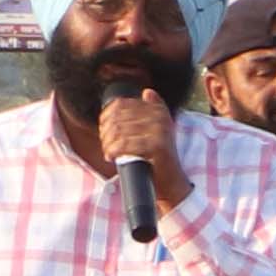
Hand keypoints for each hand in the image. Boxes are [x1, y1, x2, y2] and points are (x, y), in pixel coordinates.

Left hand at [89, 85, 187, 210]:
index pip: (120, 104)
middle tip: (106, 145)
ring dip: (107, 143)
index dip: (106, 116)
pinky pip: (125, 144)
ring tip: (109, 152)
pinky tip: (112, 157)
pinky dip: (114, 151)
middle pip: (117, 117)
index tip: (105, 130)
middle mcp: (161, 118)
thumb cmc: (157, 158)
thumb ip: (150, 111)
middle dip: (105, 132)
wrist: (171, 183)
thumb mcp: (156, 132)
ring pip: (118, 131)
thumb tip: (148, 92)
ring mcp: (161, 131)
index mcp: (159, 111)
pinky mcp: (158, 146)